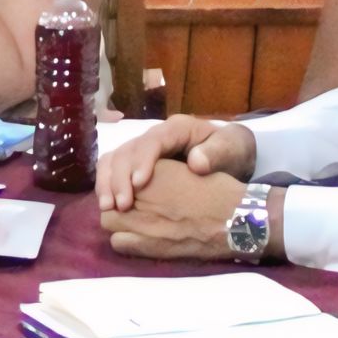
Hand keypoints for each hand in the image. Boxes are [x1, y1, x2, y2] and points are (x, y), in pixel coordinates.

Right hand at [97, 114, 219, 213]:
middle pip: (126, 150)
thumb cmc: (230, 151)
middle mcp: (154, 136)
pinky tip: (108, 205)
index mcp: (175, 129)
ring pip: (113, 159)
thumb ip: (217, 154)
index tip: (140, 184)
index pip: (151, 141)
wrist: (229, 154)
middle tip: (121, 205)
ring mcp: (142, 149)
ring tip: (108, 208)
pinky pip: (113, 170)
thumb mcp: (231, 149)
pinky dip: (107, 186)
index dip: (142, 161)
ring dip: (107, 182)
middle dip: (119, 177)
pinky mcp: (136, 163)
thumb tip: (196, 163)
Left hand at [104, 163, 243, 260]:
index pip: (119, 173)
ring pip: (108, 220)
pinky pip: (117, 242)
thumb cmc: (219, 192)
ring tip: (134, 224)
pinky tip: (139, 240)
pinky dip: (125, 242)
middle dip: (117, 202)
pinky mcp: (147, 244)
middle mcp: (141, 192)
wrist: (236, 219)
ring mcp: (141, 219)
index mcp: (152, 170)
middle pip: (110, 197)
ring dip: (119, 221)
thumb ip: (160, 176)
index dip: (124, 183)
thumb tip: (144, 182)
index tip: (132, 190)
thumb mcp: (187, 170)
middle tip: (131, 208)